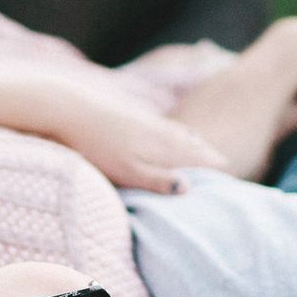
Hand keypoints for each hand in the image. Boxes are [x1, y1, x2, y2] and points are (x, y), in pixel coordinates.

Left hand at [62, 98, 227, 193]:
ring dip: (191, 140)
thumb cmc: (97, 146)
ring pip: (175, 132)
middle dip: (205, 152)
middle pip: (188, 143)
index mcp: (161, 147)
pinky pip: (161, 124)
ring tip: (202, 146)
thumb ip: (157, 180)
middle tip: (222, 160)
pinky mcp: (130, 113)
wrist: (70, 108)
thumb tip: (188, 188)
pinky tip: (167, 130)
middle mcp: (158, 131)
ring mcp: (144, 120)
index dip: (209, 163)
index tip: (226, 169)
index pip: (194, 156)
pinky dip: (172, 129)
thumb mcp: (127, 171)